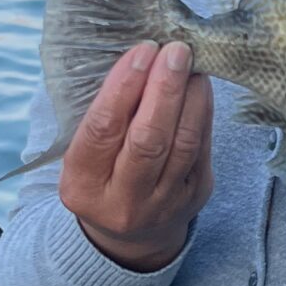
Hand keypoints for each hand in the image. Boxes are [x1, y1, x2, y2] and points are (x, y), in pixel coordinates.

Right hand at [60, 42, 213, 271]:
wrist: (131, 235)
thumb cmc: (103, 176)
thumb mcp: (85, 154)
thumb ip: (106, 116)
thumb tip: (140, 58)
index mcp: (83, 186)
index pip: (103, 129)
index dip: (123, 87)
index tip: (142, 52)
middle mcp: (123, 201)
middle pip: (148, 139)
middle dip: (164, 89)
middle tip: (175, 51)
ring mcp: (162, 204)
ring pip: (182, 144)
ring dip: (190, 98)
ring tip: (192, 64)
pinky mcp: (195, 197)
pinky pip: (202, 149)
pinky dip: (203, 112)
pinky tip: (201, 87)